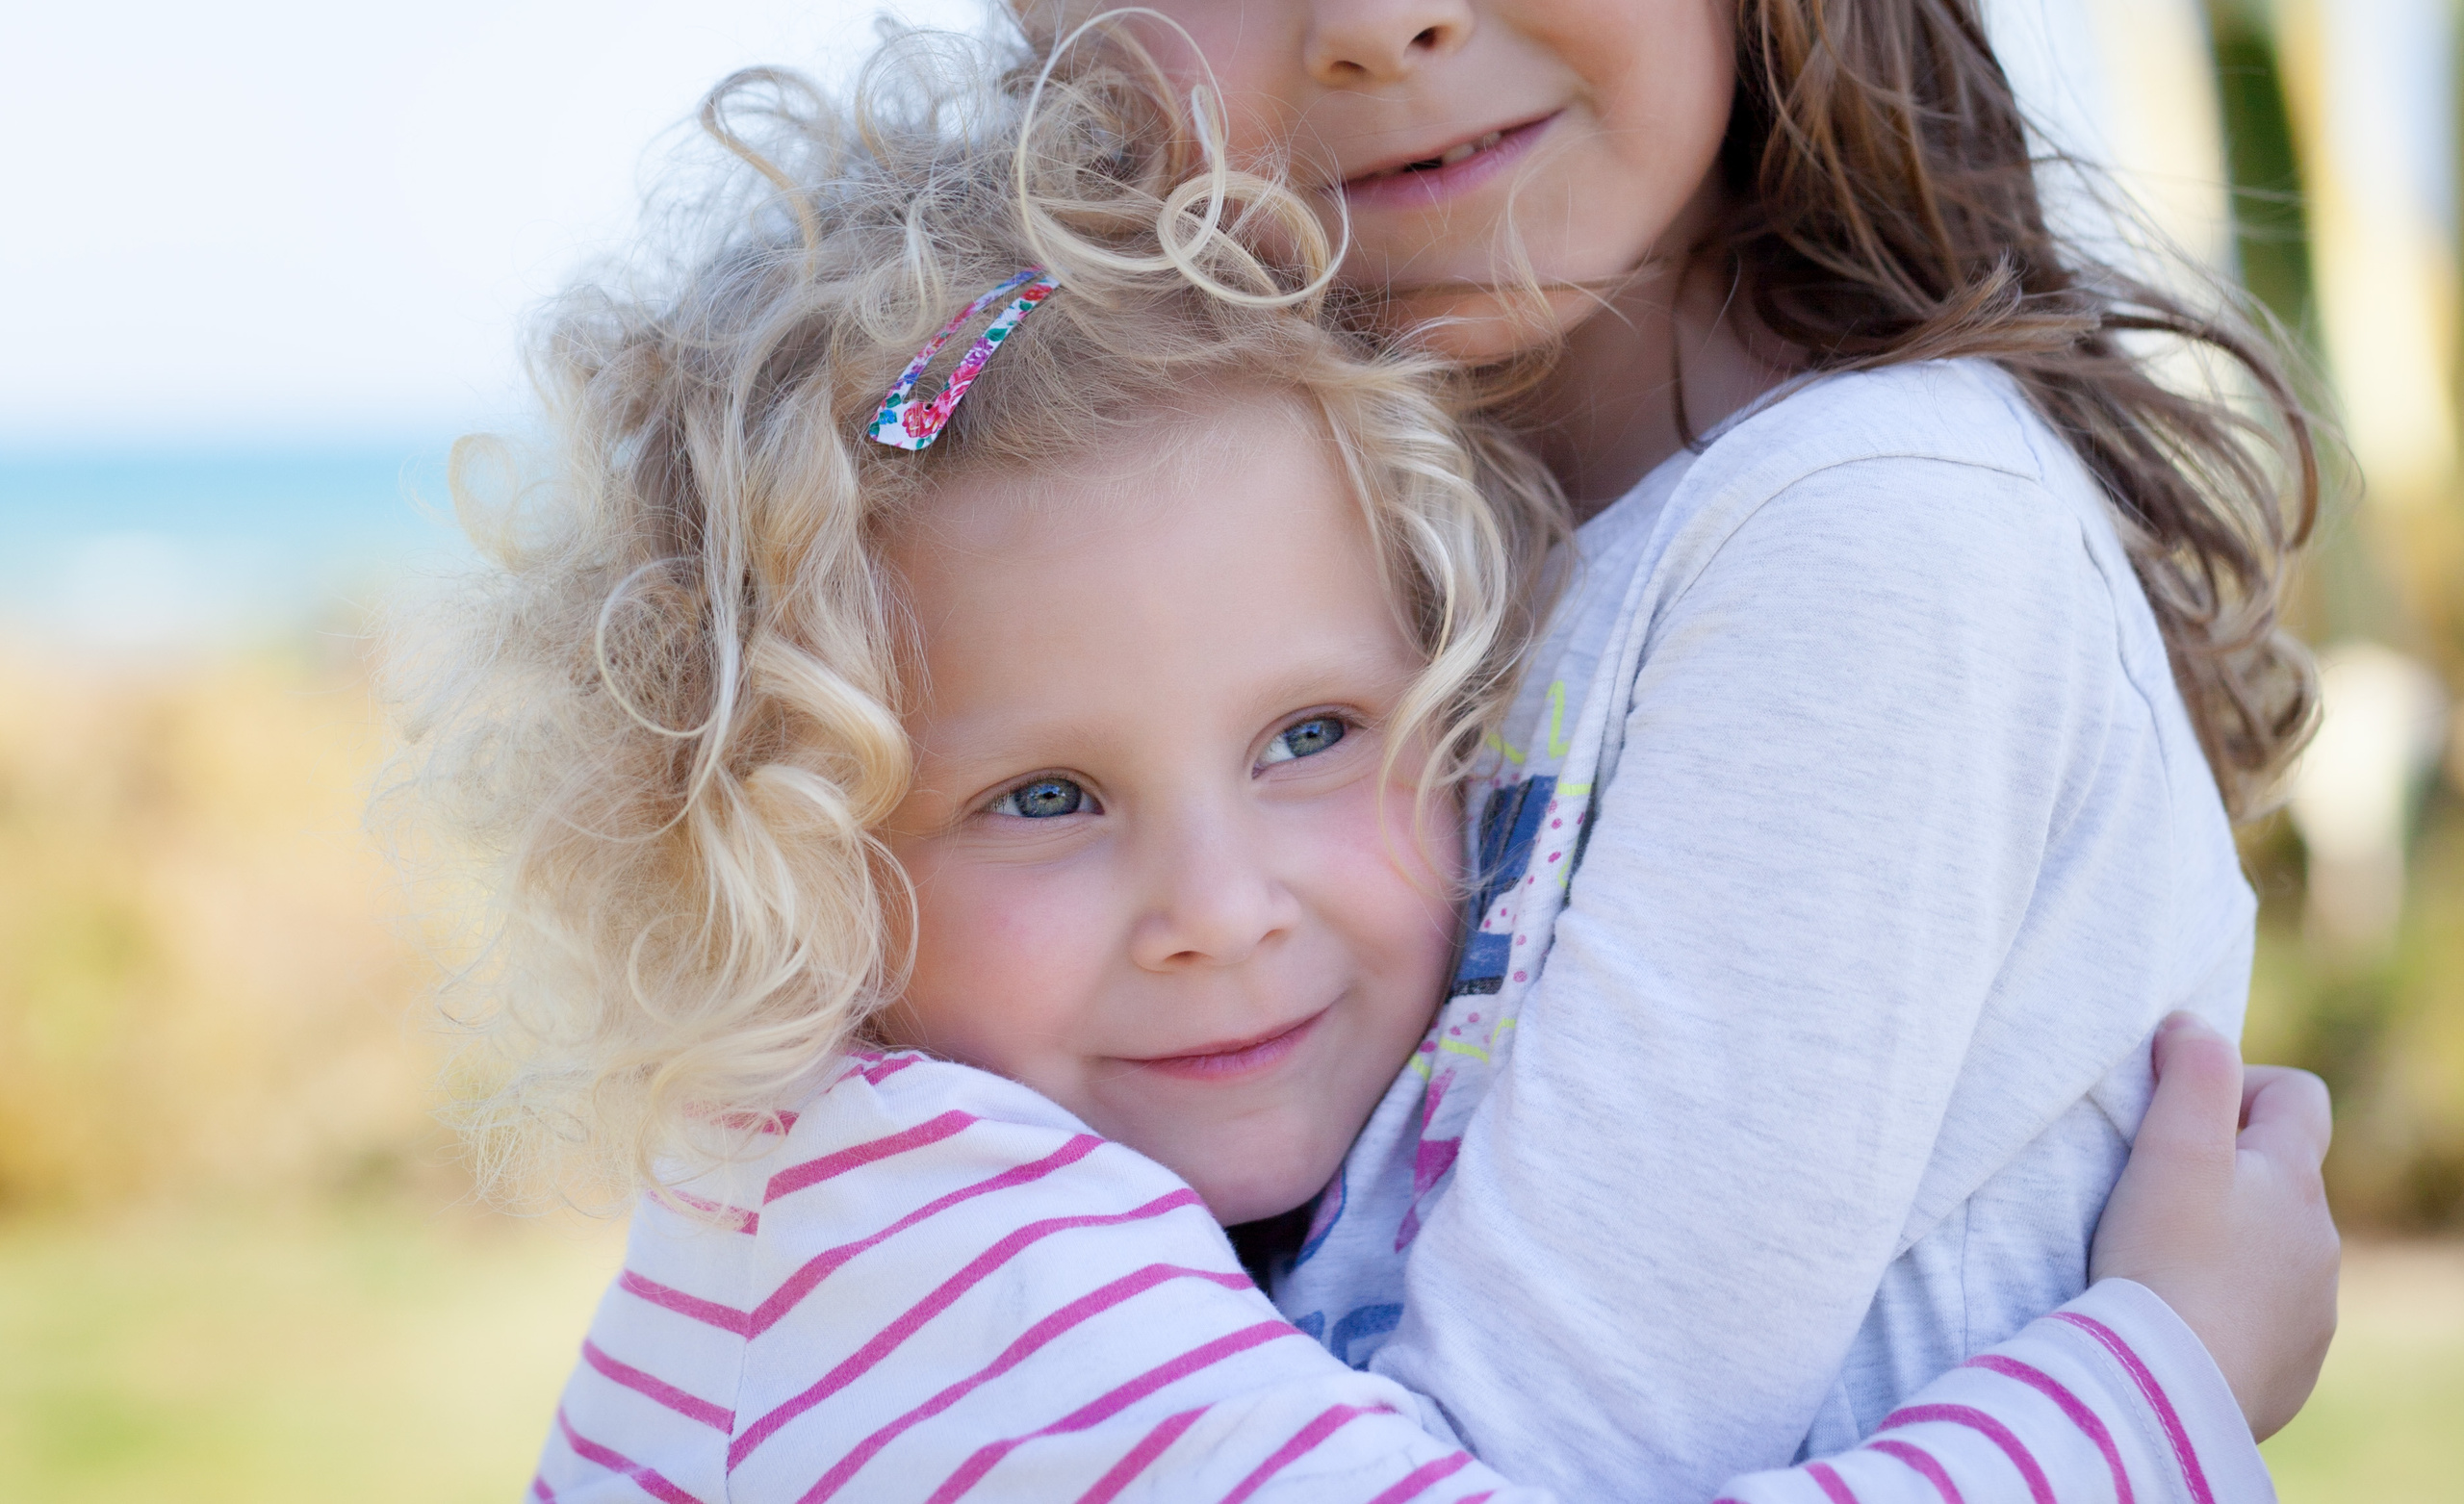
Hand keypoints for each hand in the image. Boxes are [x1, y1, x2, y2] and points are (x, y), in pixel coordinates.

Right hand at [2088, 1013, 2338, 1439]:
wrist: (2164, 1387)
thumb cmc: (2162, 1259)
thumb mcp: (2172, 1146)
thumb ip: (2193, 1069)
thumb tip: (2192, 1024)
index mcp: (2293, 1181)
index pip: (2298, 1095)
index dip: (2241, 1085)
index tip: (2179, 1113)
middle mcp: (2319, 1242)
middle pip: (2284, 1178)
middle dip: (2225, 1172)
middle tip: (2153, 1191)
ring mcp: (2311, 1310)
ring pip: (2275, 1250)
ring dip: (2228, 1242)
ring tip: (2158, 1259)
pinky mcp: (2290, 1366)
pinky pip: (2265, 1319)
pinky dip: (2226, 1307)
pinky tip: (2176, 1317)